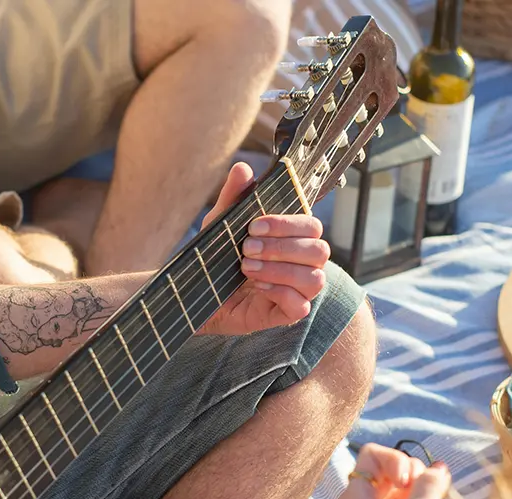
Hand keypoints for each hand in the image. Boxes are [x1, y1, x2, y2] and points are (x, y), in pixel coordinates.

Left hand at [200, 163, 329, 336]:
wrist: (192, 295)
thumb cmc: (213, 259)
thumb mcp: (218, 225)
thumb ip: (232, 197)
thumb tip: (243, 169)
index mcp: (291, 239)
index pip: (312, 226)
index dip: (288, 225)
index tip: (254, 226)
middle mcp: (299, 264)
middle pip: (320, 251)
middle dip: (283, 247)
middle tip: (247, 248)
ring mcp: (295, 291)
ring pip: (315, 279)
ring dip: (280, 270)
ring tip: (246, 267)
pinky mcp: (283, 315)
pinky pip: (301, 307)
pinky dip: (281, 294)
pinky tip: (256, 288)